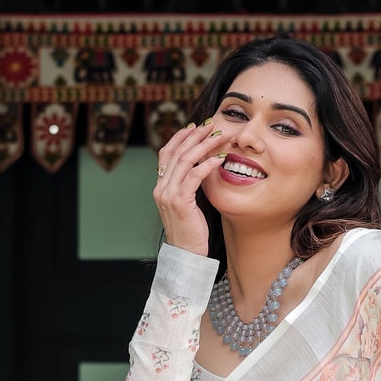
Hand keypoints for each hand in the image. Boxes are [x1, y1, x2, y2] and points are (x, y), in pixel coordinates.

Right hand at [154, 120, 227, 256]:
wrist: (186, 254)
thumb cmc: (191, 231)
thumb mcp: (187, 204)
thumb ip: (188, 185)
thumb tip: (201, 167)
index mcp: (160, 186)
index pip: (167, 153)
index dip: (180, 137)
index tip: (195, 127)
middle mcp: (161, 188)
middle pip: (176, 152)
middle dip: (195, 136)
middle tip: (211, 126)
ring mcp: (168, 195)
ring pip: (185, 160)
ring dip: (204, 146)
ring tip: (219, 137)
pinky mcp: (180, 202)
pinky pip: (194, 176)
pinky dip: (207, 164)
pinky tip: (219, 158)